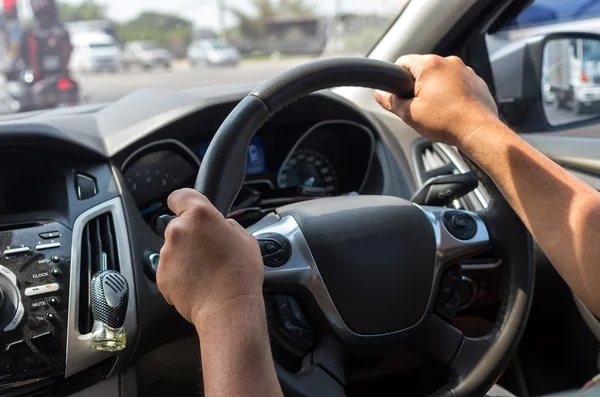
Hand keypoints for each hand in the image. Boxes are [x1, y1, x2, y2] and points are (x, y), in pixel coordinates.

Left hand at [156, 188, 263, 325]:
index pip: (180, 196)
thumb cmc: (240, 274)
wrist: (228, 307)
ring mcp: (167, 253)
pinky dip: (180, 274)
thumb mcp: (246, 239)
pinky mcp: (161, 274)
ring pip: (174, 249)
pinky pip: (170, 269)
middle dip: (190, 236)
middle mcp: (179, 230)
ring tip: (206, 270)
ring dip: (185, 256)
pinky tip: (198, 282)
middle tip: (209, 251)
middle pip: (178, 226)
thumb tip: (221, 227)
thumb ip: (228, 226)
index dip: (183, 202)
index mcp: (200, 215)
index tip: (184, 208)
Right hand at [375, 54, 499, 146]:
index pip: (403, 62)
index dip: (396, 78)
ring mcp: (466, 71)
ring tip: (437, 111)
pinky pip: (457, 84)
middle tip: (417, 107)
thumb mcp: (410, 114)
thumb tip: (380, 95)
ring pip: (441, 77)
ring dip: (436, 90)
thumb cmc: (446, 122)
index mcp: (430, 65)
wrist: (478, 131)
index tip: (398, 93)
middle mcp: (449, 62)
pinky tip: (451, 111)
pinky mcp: (477, 81)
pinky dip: (452, 94)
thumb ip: (392, 102)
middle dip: (418, 87)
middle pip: (423, 70)